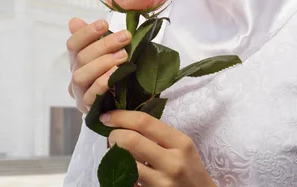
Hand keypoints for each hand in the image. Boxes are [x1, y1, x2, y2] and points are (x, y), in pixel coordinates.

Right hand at [66, 17, 132, 113]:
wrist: (120, 106)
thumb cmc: (113, 74)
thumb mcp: (106, 53)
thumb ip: (93, 38)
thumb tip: (74, 21)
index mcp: (77, 60)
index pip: (73, 44)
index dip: (86, 32)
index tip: (104, 23)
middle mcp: (75, 75)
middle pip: (80, 58)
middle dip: (103, 44)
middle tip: (125, 36)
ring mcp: (80, 93)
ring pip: (80, 76)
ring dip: (102, 63)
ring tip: (123, 55)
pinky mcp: (88, 109)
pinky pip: (91, 96)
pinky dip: (102, 83)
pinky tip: (115, 74)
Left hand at [100, 110, 215, 186]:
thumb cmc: (189, 168)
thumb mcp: (182, 146)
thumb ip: (158, 133)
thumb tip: (125, 119)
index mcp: (180, 143)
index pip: (144, 122)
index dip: (121, 116)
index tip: (107, 116)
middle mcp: (172, 163)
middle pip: (130, 140)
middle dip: (113, 135)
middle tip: (111, 137)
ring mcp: (162, 183)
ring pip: (124, 162)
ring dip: (113, 154)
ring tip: (115, 152)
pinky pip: (127, 181)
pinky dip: (120, 173)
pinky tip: (122, 170)